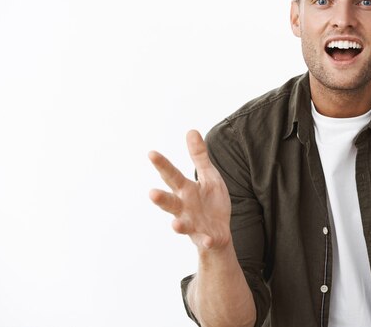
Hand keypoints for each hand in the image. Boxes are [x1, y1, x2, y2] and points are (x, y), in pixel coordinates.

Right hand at [149, 130, 231, 250]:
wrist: (218, 232)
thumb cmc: (210, 202)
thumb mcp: (209, 176)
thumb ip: (199, 157)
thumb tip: (191, 130)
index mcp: (186, 190)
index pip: (172, 175)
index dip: (162, 165)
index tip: (151, 153)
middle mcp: (184, 208)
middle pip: (170, 202)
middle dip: (161, 199)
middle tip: (151, 193)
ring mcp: (193, 224)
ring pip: (182, 224)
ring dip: (178, 225)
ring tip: (175, 225)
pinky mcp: (205, 237)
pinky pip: (205, 240)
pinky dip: (205, 240)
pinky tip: (207, 240)